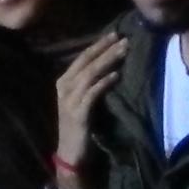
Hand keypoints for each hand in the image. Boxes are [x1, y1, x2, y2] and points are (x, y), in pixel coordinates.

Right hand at [49, 29, 127, 187]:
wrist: (71, 153)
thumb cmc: (79, 126)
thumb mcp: (82, 100)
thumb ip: (90, 83)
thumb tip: (110, 64)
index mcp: (64, 82)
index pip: (82, 58)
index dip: (99, 45)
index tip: (115, 34)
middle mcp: (64, 87)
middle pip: (86, 62)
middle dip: (106, 49)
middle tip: (124, 39)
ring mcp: (69, 100)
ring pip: (90, 74)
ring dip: (108, 61)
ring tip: (124, 52)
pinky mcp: (78, 114)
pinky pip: (92, 94)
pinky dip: (104, 83)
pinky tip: (116, 75)